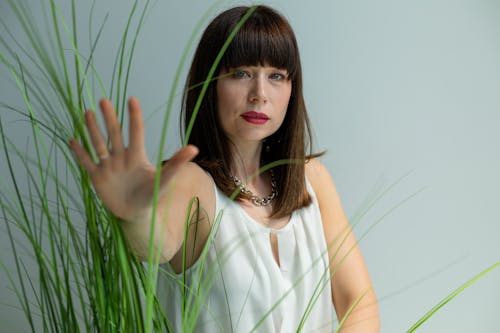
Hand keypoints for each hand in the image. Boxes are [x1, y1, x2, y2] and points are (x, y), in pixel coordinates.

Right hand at [70, 97, 197, 221]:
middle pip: (115, 134)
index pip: (136, 132)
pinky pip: (87, 162)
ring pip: (99, 144)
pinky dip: (80, 152)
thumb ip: (177, 162)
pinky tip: (73, 139)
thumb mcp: (165, 179)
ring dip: (93, 129)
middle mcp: (121, 157)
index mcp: (137, 156)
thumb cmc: (151, 195)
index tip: (132, 99)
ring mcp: (108, 166)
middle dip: (110, 118)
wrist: (136, 214)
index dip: (134, 117)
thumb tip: (194, 148)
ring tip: (87, 112)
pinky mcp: (97, 177)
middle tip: (104, 100)